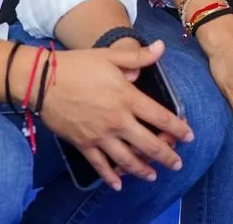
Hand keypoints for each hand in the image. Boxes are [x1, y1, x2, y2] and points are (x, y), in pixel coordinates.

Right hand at [35, 41, 192, 190]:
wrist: (42, 81)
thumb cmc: (79, 65)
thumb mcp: (111, 55)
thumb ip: (139, 56)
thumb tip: (162, 47)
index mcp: (127, 98)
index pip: (160, 117)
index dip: (178, 128)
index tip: (189, 136)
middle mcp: (117, 121)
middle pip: (148, 144)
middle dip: (166, 155)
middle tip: (177, 164)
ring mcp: (100, 135)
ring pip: (127, 159)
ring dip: (142, 170)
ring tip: (153, 176)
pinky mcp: (83, 144)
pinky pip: (99, 165)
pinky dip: (110, 177)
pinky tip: (119, 184)